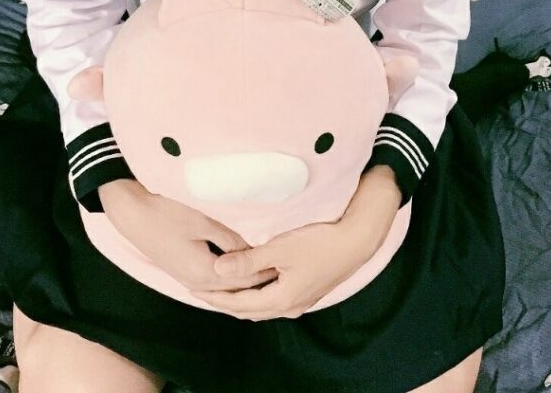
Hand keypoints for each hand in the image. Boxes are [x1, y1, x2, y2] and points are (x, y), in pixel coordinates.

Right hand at [99, 179, 278, 293]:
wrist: (131, 214)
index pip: (246, 279)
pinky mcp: (184, 270)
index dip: (268, 269)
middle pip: (237, 289)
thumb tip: (255, 249)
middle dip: (261, 280)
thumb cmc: (167, 212)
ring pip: (226, 287)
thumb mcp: (203, 221)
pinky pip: (215, 281)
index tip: (290, 262)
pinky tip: (242, 270)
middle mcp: (198, 283)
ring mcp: (189, 278)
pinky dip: (231, 278)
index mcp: (206, 273)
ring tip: (270, 271)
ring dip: (246, 281)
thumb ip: (230, 238)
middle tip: (286, 270)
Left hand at [193, 216, 377, 320]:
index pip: (238, 304)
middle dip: (223, 301)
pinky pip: (273, 299)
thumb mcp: (280, 248)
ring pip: (261, 306)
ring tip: (220, 288)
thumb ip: (247, 261)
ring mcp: (300, 301)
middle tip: (200, 291)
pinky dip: (256, 294)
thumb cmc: (319, 241)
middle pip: (248, 310)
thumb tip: (217, 269)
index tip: (193, 289)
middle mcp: (290, 307)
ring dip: (239, 299)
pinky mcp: (307, 290)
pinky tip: (251, 283)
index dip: (214, 297)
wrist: (357, 240)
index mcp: (281, 300)